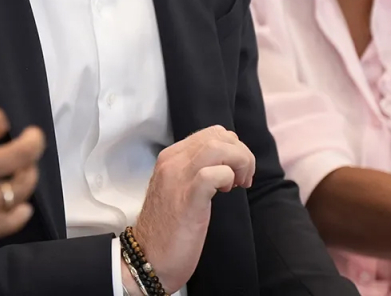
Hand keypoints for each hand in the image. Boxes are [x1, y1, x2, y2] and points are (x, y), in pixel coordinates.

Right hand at [132, 125, 254, 291]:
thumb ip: (194, 172)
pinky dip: (227, 178)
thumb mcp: (178, 189)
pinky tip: (226, 192)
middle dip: (241, 154)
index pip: (210, 133)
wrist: (148, 258)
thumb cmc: (168, 228)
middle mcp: (172, 162)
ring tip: (238, 185)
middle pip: (218, 135)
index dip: (232, 148)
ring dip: (239, 163)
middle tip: (242, 180)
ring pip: (218, 147)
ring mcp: (177, 178)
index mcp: (171, 157)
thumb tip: (225, 164)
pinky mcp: (187, 199)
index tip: (235, 173)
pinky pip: (212, 174)